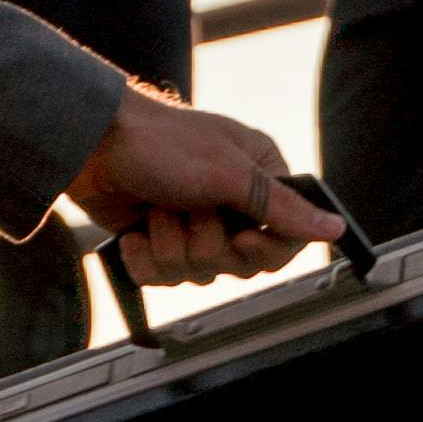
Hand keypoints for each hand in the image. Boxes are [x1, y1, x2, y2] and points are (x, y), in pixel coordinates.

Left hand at [60, 84, 344, 286]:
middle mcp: (230, 203)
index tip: (240, 238)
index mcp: (259, 178)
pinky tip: (134, 231)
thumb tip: (332, 226)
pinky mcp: (158, 241)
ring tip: (155, 210)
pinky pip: (162, 278)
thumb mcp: (228, 172)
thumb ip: (281, 206)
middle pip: (241, 263)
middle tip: (187, 212)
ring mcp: (192, 224)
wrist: (90, 145)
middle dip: (206, 243)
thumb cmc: (159, 143)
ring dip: (171, 245)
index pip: (286, 238)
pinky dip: (144, 258)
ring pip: (199, 273)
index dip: (264, 249)